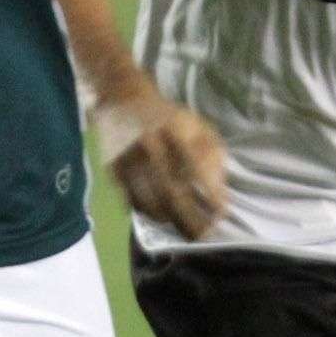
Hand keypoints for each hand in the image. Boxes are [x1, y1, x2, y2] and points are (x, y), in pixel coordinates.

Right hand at [90, 84, 227, 239]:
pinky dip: (148, 214)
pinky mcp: (114, 170)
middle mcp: (150, 145)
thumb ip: (213, 156)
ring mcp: (129, 159)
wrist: (124, 102)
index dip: (211, 194)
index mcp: (176, 130)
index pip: (198, 168)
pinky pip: (131, 200)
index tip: (222, 213)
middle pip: (173, 192)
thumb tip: (219, 193)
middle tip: (204, 234)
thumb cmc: (170, 120)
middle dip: (191, 219)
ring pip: (150, 201)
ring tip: (183, 228)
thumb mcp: (198, 127)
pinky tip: (161, 216)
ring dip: (170, 220)